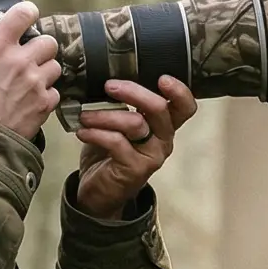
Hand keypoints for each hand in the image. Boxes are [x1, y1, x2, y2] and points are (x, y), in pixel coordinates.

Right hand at [0, 2, 60, 140]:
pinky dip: (46, 95)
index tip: (26, 17)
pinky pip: (55, 92)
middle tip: (28, 56)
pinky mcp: (44, 104)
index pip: (24, 13)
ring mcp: (35, 82)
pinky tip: (30, 100)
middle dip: (40, 46)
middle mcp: (20, 60)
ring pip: (54, 66)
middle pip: (48, 41)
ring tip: (30, 80)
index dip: (28, 12)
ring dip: (44, 70)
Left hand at [72, 77, 196, 219]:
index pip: (185, 107)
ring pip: (136, 124)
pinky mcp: (136, 169)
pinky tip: (82, 132)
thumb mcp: (119, 124)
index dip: (180, 91)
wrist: (100, 192)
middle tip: (109, 86)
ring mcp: (152, 156)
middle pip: (159, 109)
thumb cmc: (109, 152)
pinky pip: (117, 143)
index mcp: (164, 125)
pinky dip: (96, 133)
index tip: (162, 78)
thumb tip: (105, 76)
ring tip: (85, 116)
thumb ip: (122, 104)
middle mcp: (164, 140)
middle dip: (134, 92)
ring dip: (105, 115)